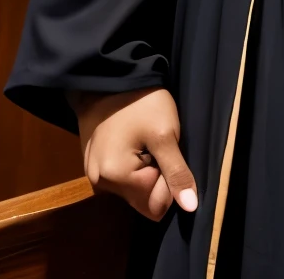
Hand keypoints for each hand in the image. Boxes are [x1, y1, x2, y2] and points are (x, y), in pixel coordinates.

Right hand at [71, 87, 197, 221]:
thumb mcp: (166, 134)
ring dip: (145, 171)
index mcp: (115, 178)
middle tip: (157, 146)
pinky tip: (134, 142)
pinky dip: (132, 165)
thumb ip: (177, 173)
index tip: (166, 153)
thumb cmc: (141, 102)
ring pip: (133, 189)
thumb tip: (190, 208)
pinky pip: (121, 178)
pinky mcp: (93, 164)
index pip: (155, 206)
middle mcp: (100, 184)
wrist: (111, 76)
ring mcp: (93, 175)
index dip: (169, 182)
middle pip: (142, 200)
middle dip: (156, 177)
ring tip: (145, 142)